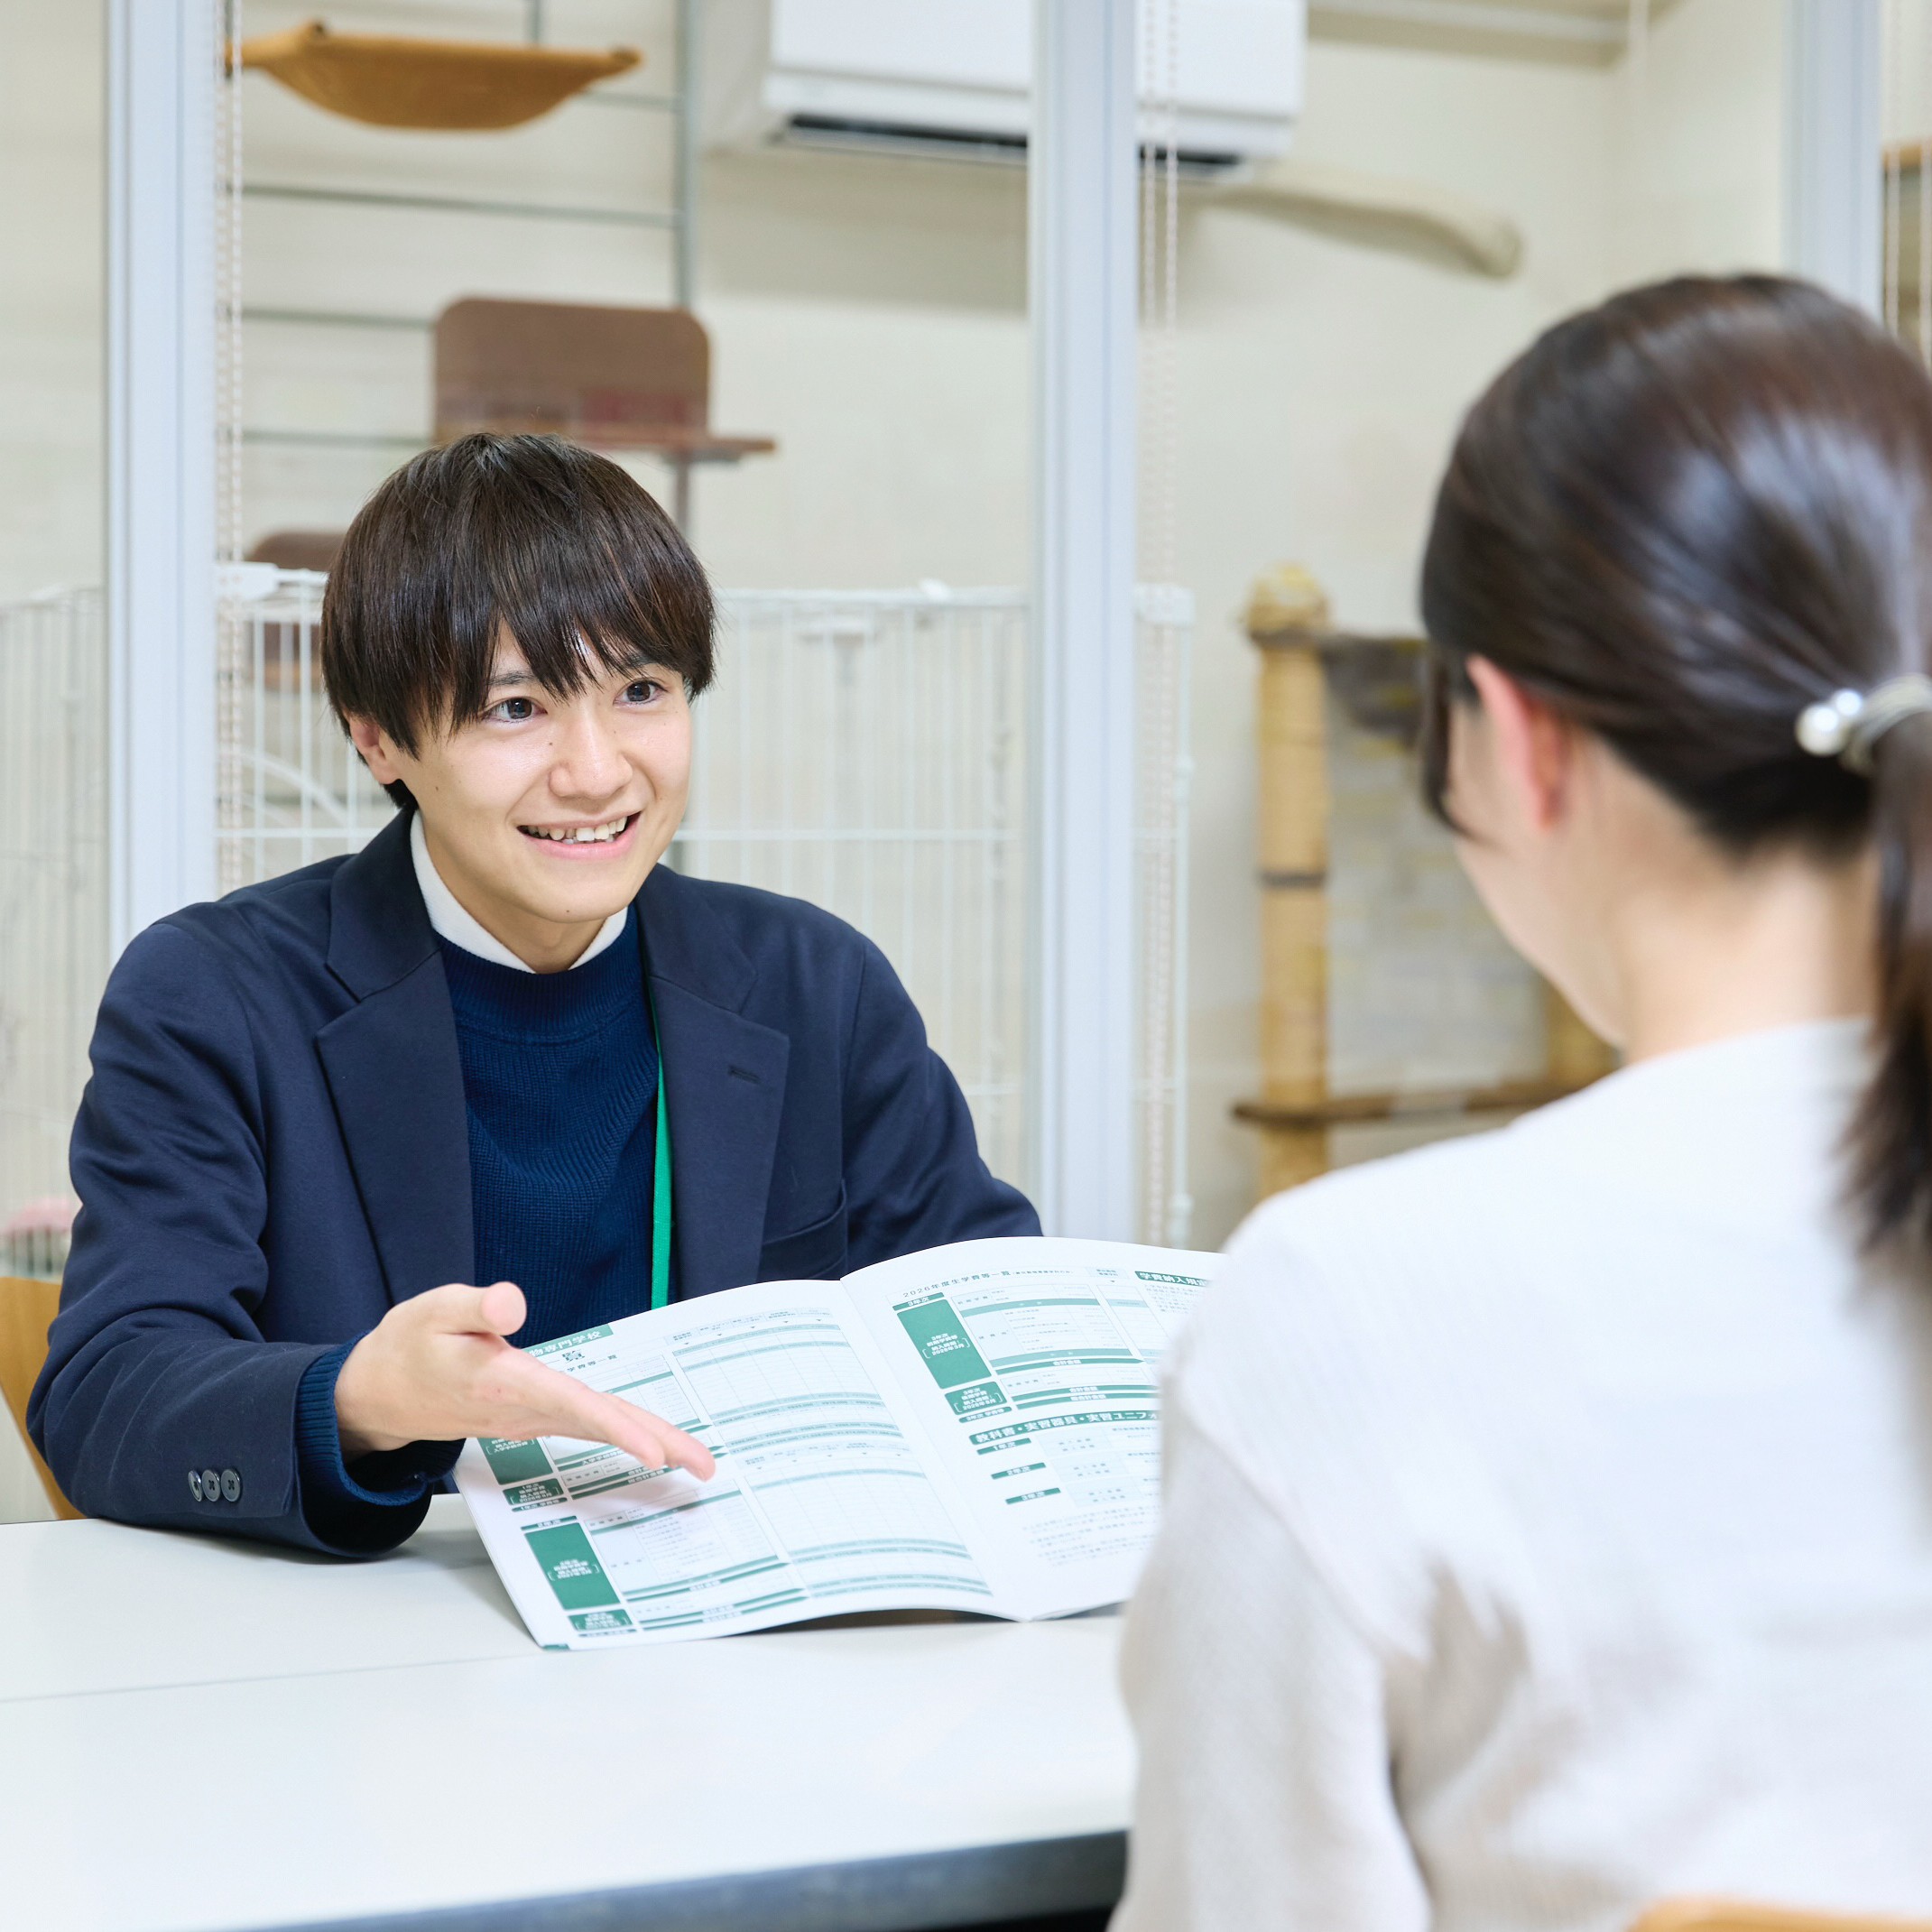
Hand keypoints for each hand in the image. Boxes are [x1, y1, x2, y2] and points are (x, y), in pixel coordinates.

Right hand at [333, 1281, 714, 1479]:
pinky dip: (624, 1433)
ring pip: (599, 1428)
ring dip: (650, 1442)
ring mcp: (532, 1418)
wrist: (382, 1390)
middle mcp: (525, 1409)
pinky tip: (653, 1441)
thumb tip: (515, 1302)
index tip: (655, 1452)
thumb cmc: (411, 1344)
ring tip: (696, 1460)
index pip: (572, 1406)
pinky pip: (588, 1425)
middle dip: (656, 1445)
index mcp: (505, 1383)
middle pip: (601, 1426)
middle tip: (707, 1468)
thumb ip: (476, 1307)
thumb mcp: (434, 1311)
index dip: (616, 1429)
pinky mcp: (534, 1415)